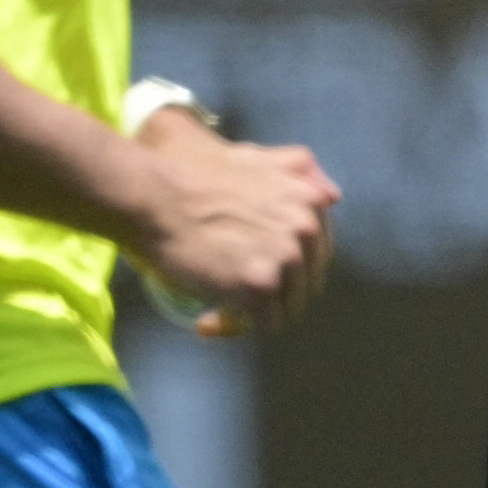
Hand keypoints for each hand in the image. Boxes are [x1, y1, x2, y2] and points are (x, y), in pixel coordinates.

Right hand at [127, 109, 341, 336]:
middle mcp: (306, 230)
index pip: (315, 256)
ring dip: (252, 315)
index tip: (254, 274)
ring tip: (218, 308)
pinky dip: (234, 328)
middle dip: (271, 297)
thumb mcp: (255, 159)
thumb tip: (334, 196)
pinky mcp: (259, 286)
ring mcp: (284, 259)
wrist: (153, 196)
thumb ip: (297, 172)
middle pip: (303, 286)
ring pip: (285, 310)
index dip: (285, 271)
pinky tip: (208, 319)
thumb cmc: (193, 177)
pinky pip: (262, 325)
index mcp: (310, 202)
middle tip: (232, 296)